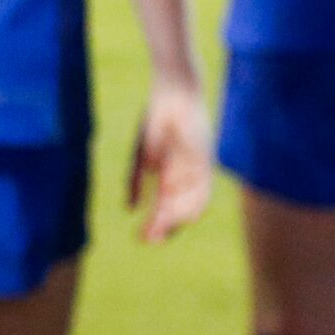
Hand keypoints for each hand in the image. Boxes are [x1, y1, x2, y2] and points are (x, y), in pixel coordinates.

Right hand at [126, 81, 213, 243]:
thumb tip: (129, 209)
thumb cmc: (156, 122)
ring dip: (177, 216)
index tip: (142, 238)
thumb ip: (135, 182)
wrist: (174, 94)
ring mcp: (197, 166)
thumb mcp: (141, 155)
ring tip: (163, 226)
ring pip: (191, 200)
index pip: (166, 207)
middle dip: (165, 225)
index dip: (156, 224)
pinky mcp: (205, 156)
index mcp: (170, 175)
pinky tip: (183, 209)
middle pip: (178, 208)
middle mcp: (186, 175)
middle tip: (152, 239)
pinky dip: (193, 198)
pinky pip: (203, 183)